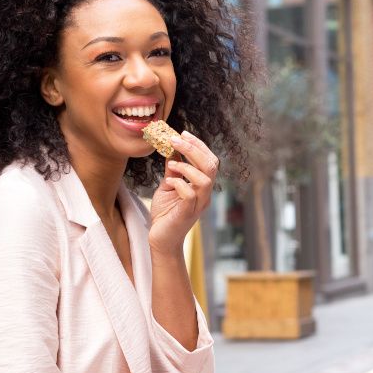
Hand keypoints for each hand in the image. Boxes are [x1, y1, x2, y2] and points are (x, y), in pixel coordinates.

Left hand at [148, 132, 219, 253]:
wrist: (161, 239)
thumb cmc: (165, 214)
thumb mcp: (168, 186)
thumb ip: (174, 170)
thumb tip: (172, 148)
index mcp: (202, 186)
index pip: (210, 160)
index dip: (198, 145)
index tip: (183, 133)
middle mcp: (205, 194)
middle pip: (211, 166)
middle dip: (194, 149)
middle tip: (176, 139)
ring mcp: (198, 204)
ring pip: (205, 179)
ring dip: (187, 166)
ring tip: (171, 164)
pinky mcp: (188, 213)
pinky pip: (190, 194)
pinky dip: (179, 183)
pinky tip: (168, 182)